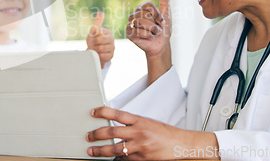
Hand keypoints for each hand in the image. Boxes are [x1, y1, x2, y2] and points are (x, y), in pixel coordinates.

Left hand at [86, 11, 114, 67]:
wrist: (94, 53)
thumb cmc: (93, 41)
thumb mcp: (93, 31)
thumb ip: (97, 22)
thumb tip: (100, 12)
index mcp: (108, 32)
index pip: (98, 33)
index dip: (93, 36)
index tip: (93, 38)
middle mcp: (112, 39)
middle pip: (100, 41)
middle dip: (94, 43)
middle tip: (93, 45)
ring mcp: (112, 48)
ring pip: (101, 49)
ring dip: (95, 50)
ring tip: (95, 50)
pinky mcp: (111, 55)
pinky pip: (104, 56)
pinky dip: (99, 56)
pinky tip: (99, 54)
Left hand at [86, 107, 218, 159]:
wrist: (181, 145)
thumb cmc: (166, 133)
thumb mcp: (148, 122)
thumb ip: (132, 123)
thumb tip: (115, 124)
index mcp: (140, 120)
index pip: (117, 114)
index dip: (103, 112)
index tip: (93, 113)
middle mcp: (139, 133)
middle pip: (112, 132)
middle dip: (97, 134)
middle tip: (88, 136)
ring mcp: (140, 147)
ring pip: (115, 149)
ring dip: (101, 150)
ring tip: (92, 150)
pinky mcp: (142, 159)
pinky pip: (125, 159)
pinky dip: (117, 158)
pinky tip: (111, 158)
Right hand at [127, 0, 171, 83]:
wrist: (161, 45)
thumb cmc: (164, 29)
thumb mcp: (166, 12)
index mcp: (142, 8)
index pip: (148, 5)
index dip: (157, 14)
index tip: (161, 21)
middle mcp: (135, 14)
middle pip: (144, 14)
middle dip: (155, 23)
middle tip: (157, 29)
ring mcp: (131, 23)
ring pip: (141, 22)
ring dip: (152, 30)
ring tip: (153, 34)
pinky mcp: (129, 33)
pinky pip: (137, 31)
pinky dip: (146, 35)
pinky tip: (147, 38)